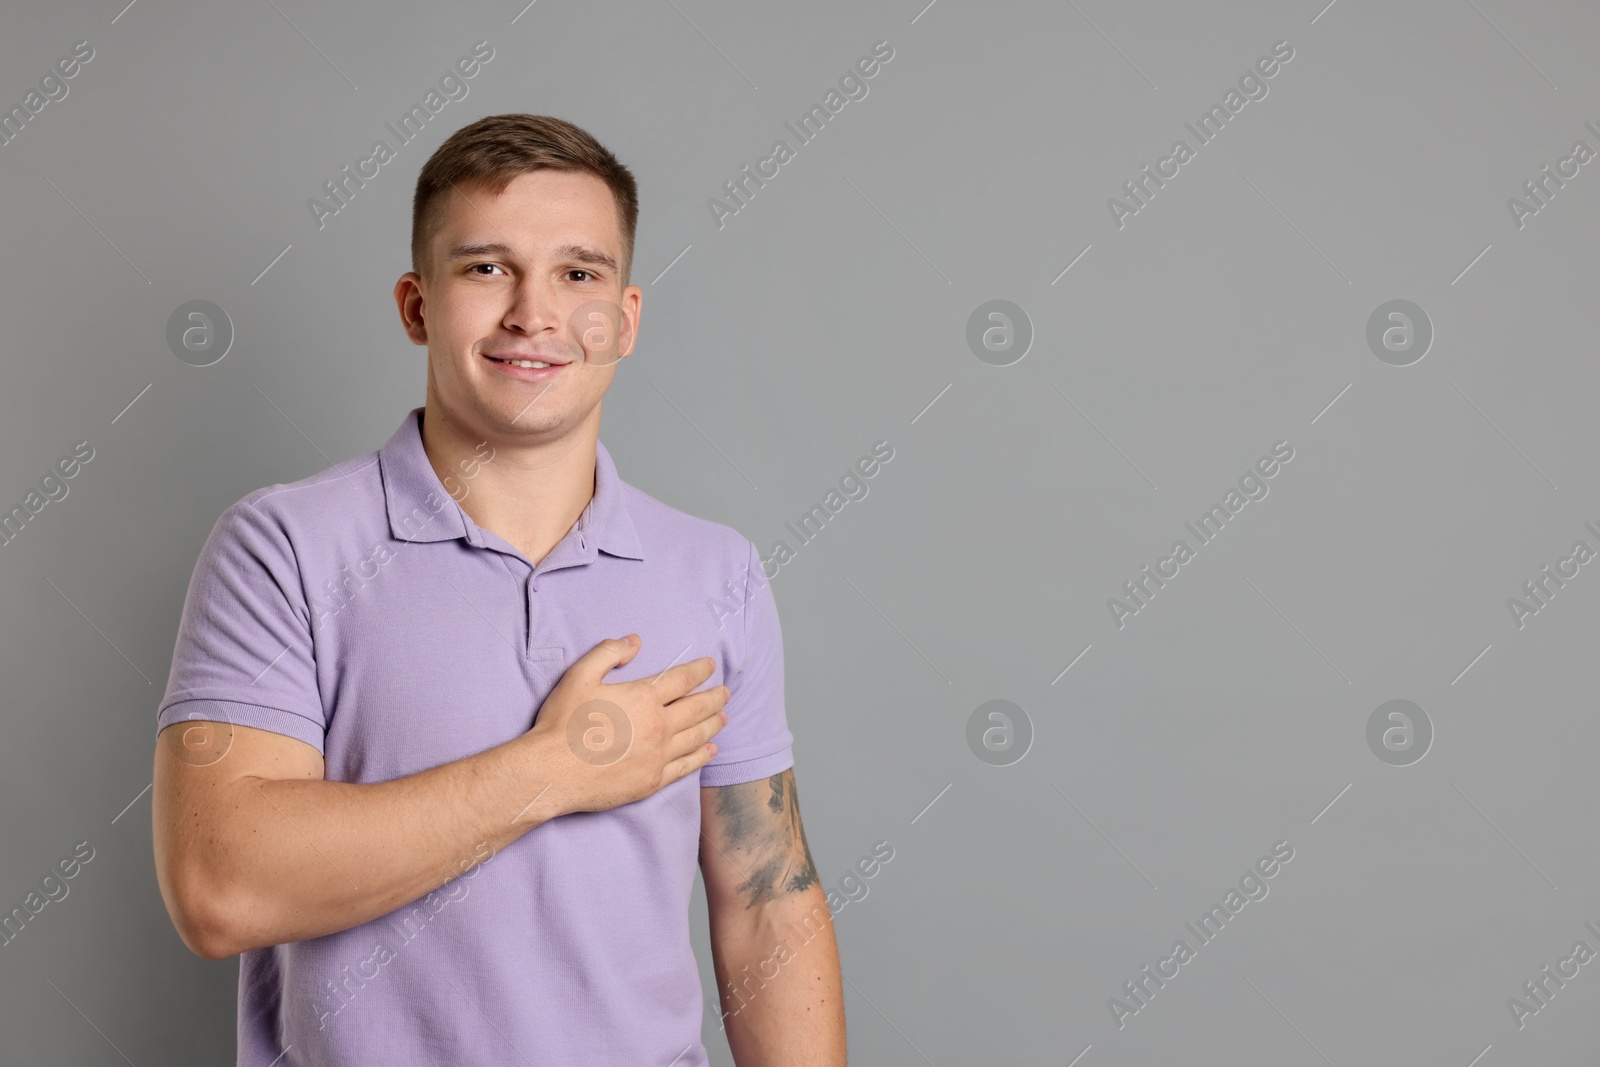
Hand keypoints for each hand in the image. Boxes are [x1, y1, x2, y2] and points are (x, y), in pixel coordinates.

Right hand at [528, 635, 727, 813]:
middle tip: (725, 692)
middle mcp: (658, 726)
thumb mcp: (580, 676)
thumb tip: (634, 640)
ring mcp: (657, 756)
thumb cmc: (563, 723)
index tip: (711, 666)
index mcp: (643, 698)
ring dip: (713, 724)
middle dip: (715, 698)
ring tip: (724, 717)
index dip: (699, 671)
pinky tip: (710, 750)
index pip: (682, 680)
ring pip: (696, 737)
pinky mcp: (652, 781)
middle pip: (697, 708)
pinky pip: (685, 766)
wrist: (551, 772)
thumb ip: (609, 653)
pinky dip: (701, 756)